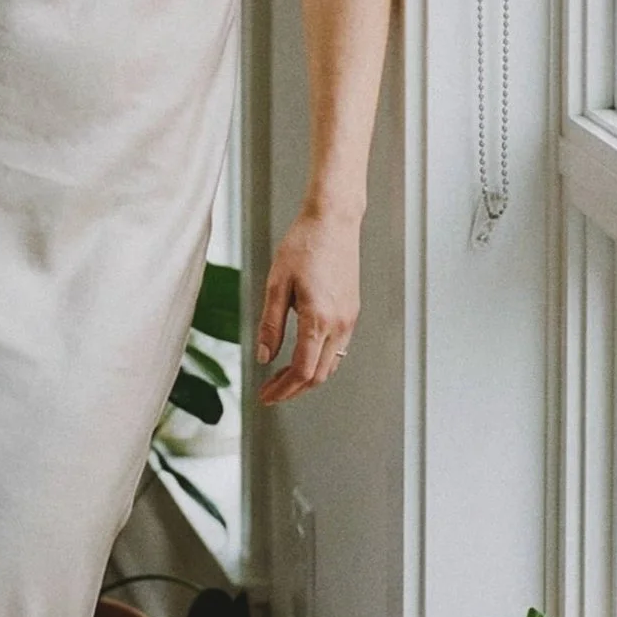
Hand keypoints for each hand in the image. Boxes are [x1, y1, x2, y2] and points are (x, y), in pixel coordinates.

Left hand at [254, 206, 360, 404]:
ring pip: (331, 365)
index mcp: (318, 319)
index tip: (264, 396)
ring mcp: (349, 318)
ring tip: (281, 378)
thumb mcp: (277, 283)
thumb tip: (264, 357)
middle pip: (318, 375)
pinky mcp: (352, 311)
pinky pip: (338, 348)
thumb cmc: (303, 244)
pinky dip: (319, 361)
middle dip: (293, 390)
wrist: (334, 220)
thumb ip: (271, 324)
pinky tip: (302, 355)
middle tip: (269, 393)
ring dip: (307, 377)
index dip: (282, 389)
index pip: (302, 370)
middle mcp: (339, 324)